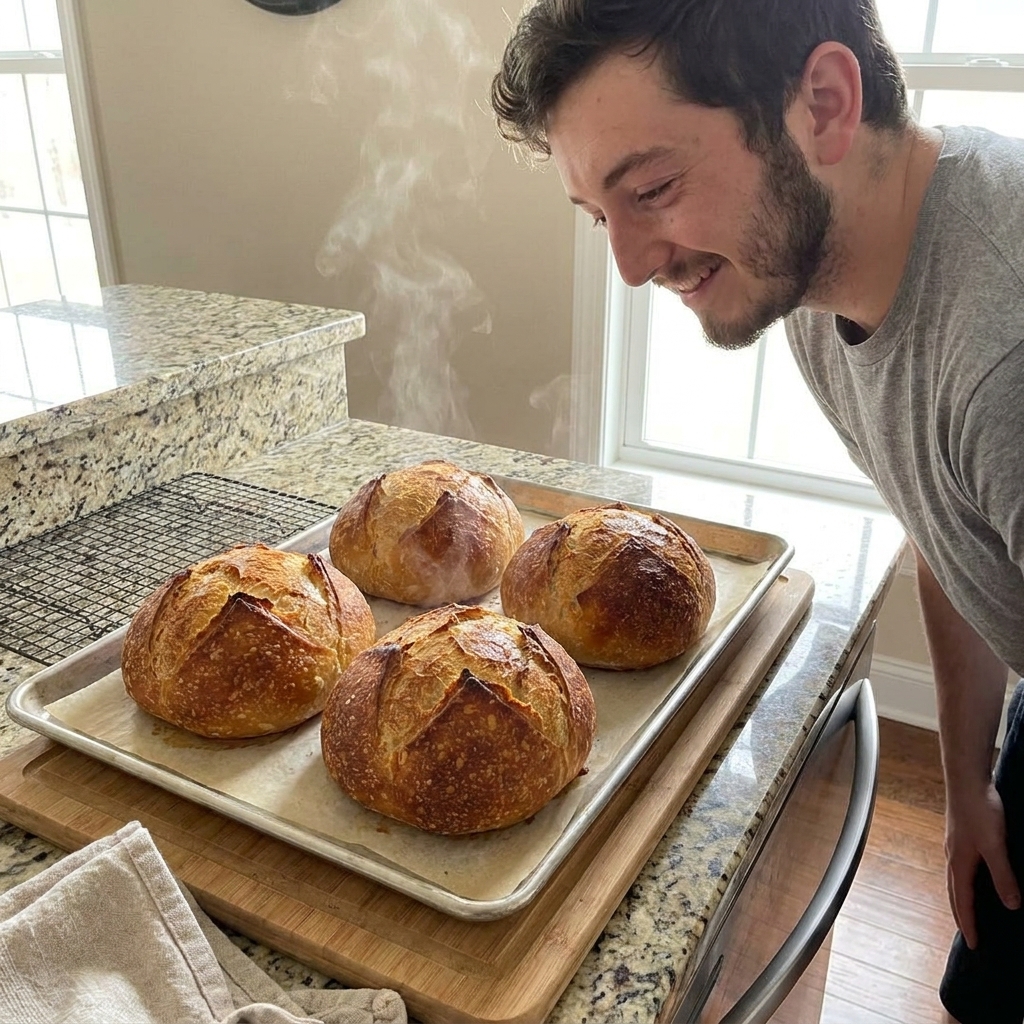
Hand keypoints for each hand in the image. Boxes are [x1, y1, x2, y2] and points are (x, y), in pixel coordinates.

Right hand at [945, 782, 1020, 947]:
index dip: (969, 923)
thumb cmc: (979, 810)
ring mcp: (955, 845)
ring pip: (955, 879)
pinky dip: (964, 880)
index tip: (973, 944)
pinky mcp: (961, 835)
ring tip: (968, 910)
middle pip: (954, 892)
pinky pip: (960, 866)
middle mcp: (953, 856)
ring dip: (960, 897)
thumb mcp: (996, 846)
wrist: (966, 780)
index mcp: (959, 863)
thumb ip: (1003, 876)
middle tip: (968, 933)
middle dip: (960, 914)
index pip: (963, 901)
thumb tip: (1011, 904)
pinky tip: (973, 876)